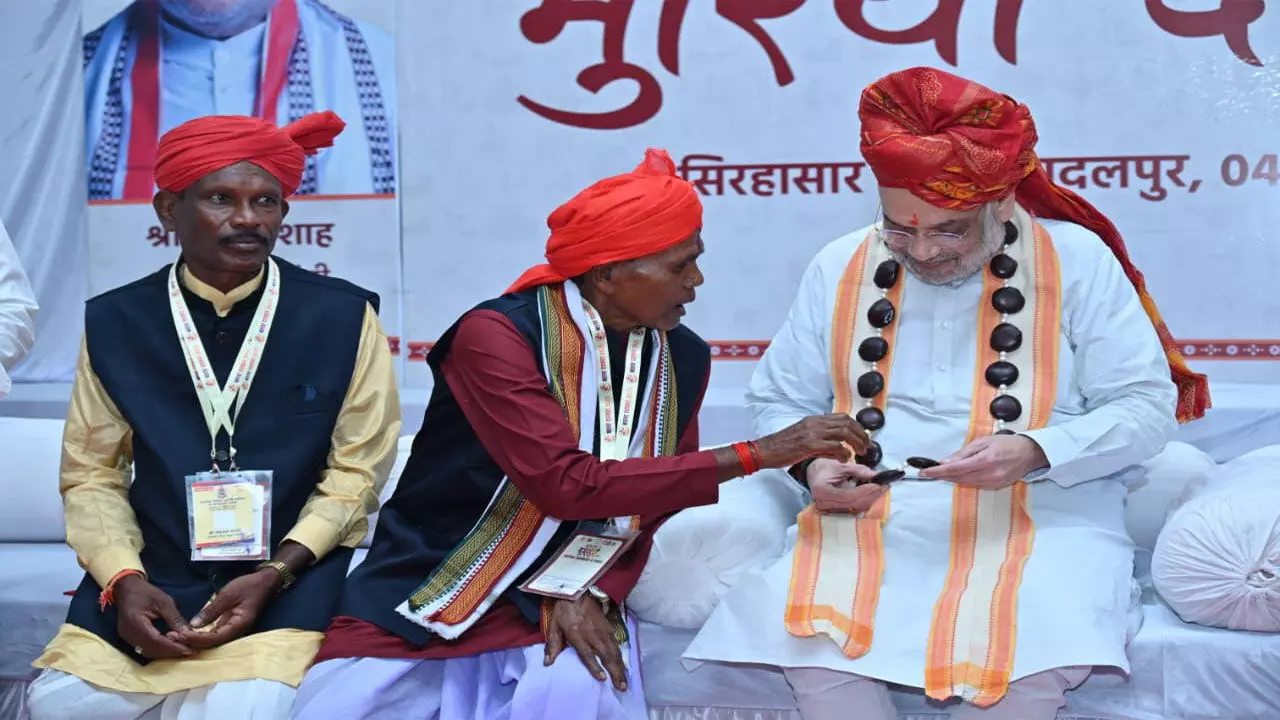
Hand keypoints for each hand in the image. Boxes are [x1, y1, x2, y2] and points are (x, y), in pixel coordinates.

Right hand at [114, 574, 194, 658]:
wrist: (126, 589)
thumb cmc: (145, 592)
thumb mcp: (163, 601)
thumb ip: (175, 618)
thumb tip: (188, 633)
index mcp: (136, 622)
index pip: (156, 641)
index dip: (174, 647)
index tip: (190, 650)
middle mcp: (128, 634)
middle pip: (152, 649)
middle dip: (171, 651)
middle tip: (189, 649)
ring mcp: (127, 637)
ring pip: (148, 651)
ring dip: (166, 651)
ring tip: (182, 646)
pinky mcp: (129, 638)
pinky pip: (145, 647)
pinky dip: (159, 648)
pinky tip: (170, 643)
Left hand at [177, 569, 279, 649]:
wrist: (265, 581)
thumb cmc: (248, 586)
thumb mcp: (228, 594)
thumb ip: (212, 610)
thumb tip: (194, 625)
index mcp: (239, 625)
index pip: (215, 638)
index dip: (197, 638)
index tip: (180, 635)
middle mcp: (237, 631)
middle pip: (213, 643)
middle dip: (192, 642)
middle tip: (173, 638)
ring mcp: (233, 629)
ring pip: (212, 640)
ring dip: (195, 639)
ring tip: (177, 636)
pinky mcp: (230, 624)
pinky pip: (214, 634)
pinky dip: (201, 634)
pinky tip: (189, 632)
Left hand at [543, 595, 627, 691]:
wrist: (578, 592)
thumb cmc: (564, 611)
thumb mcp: (554, 626)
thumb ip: (553, 645)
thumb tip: (547, 663)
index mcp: (577, 634)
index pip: (587, 653)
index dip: (595, 666)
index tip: (602, 678)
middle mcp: (592, 634)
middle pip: (606, 655)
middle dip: (615, 672)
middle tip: (621, 687)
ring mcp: (603, 631)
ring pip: (614, 651)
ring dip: (620, 667)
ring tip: (624, 682)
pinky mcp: (609, 628)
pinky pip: (616, 645)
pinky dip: (621, 657)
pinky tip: (623, 666)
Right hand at [755, 414, 870, 468]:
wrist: (766, 450)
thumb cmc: (782, 446)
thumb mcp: (803, 437)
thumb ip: (821, 440)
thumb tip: (838, 448)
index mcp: (814, 420)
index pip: (842, 417)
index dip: (857, 426)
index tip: (862, 437)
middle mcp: (815, 423)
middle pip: (847, 422)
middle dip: (861, 434)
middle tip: (866, 446)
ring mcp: (813, 433)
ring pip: (844, 432)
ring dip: (856, 443)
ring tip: (860, 453)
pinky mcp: (810, 444)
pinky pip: (835, 446)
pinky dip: (844, 453)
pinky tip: (844, 459)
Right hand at [806, 459, 887, 513]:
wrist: (814, 474)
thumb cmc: (825, 468)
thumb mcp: (841, 465)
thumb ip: (859, 471)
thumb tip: (877, 476)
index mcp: (823, 491)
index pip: (848, 496)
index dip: (866, 491)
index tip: (879, 484)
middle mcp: (825, 504)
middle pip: (855, 504)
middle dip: (872, 495)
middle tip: (885, 484)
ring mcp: (831, 510)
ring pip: (857, 507)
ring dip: (871, 498)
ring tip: (880, 487)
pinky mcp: (838, 511)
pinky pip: (855, 508)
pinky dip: (866, 500)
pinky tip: (872, 492)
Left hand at [919, 434, 1048, 489]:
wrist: (1029, 454)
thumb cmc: (1008, 444)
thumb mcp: (983, 441)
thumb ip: (963, 453)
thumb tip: (946, 461)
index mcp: (985, 460)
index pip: (955, 469)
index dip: (938, 471)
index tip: (925, 472)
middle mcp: (989, 474)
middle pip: (958, 478)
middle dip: (943, 475)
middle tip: (930, 472)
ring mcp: (993, 482)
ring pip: (965, 483)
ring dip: (952, 478)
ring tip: (943, 472)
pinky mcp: (996, 487)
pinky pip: (975, 485)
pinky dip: (965, 480)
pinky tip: (961, 475)